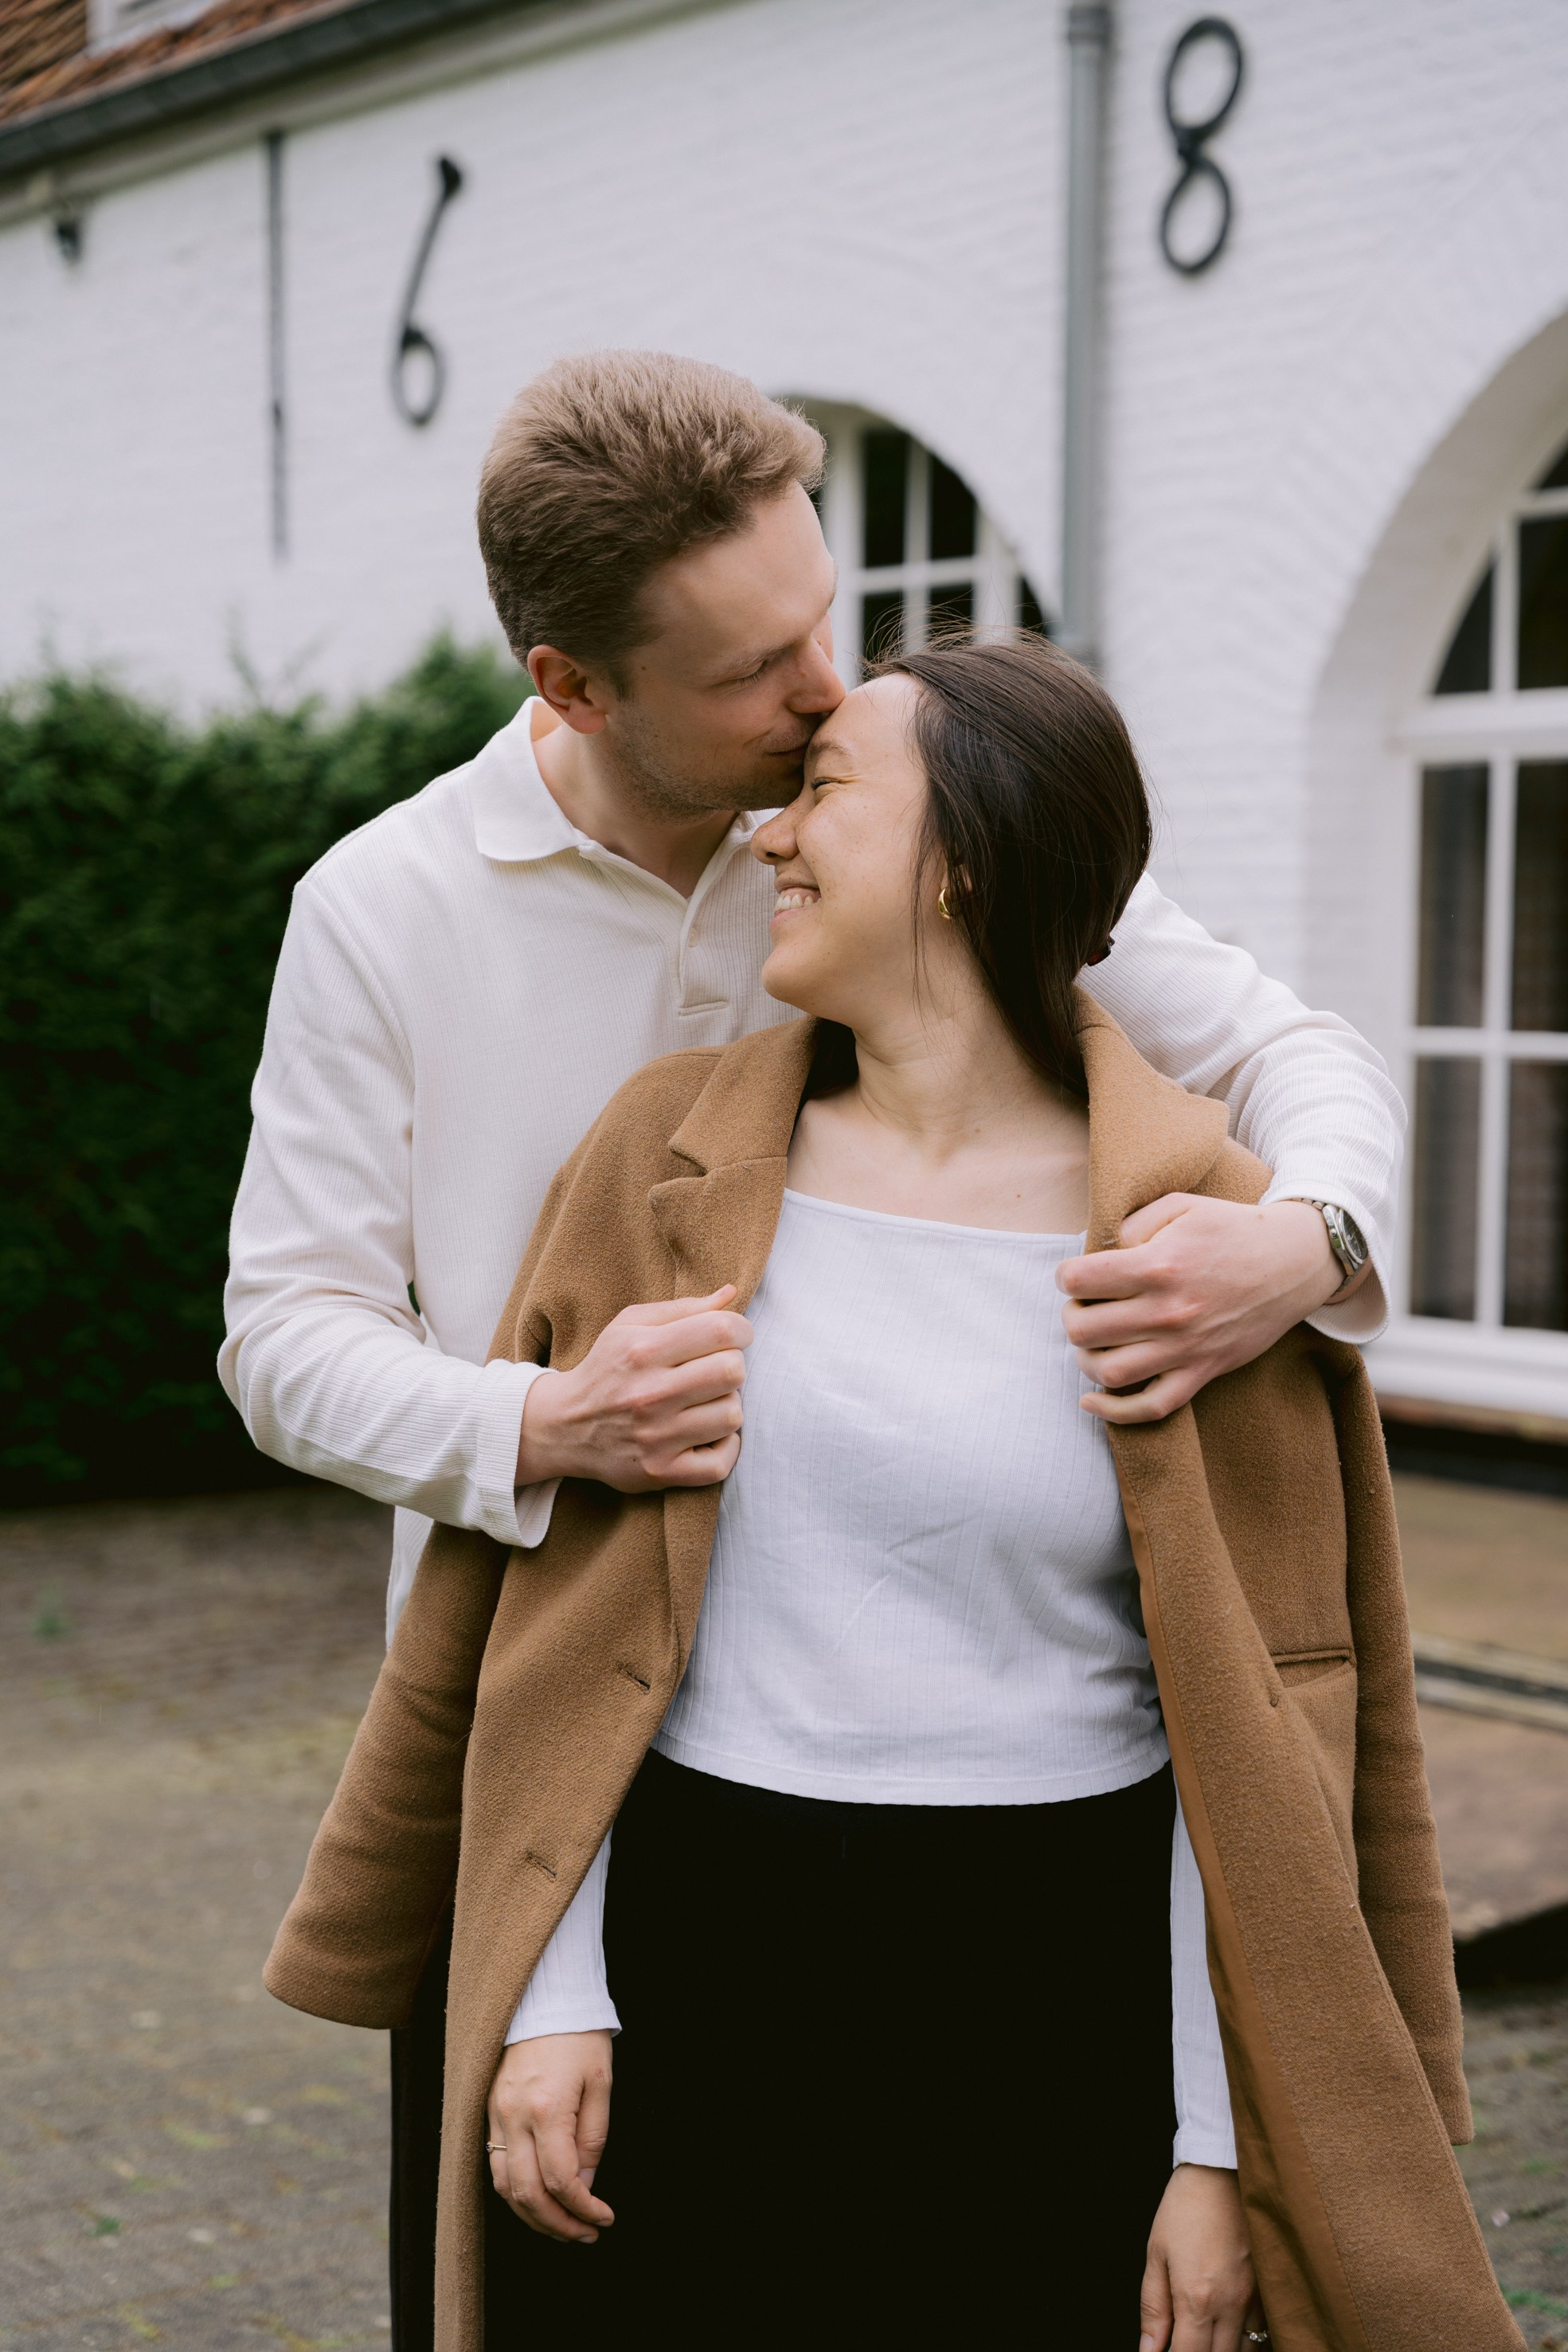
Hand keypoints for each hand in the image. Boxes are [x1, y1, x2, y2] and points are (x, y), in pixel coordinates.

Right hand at [487, 2031, 614, 2242]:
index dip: (583, 2209)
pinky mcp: (488, 2112)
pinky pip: (495, 2166)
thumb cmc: (579, 2036)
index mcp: (548, 2108)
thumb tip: (583, 2186)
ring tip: (563, 2226)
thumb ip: (593, 2139)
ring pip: (504, 2188)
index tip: (604, 2218)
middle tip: (585, 2234)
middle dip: (558, 2225)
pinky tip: (538, 2199)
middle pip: (528, 2194)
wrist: (543, 1999)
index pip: (561, 2180)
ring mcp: (495, 2115)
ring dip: (533, 2217)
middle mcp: (514, 2116)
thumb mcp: (601, 2083)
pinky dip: (515, 2193)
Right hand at [516, 1286, 752, 1490]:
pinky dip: (724, 1448)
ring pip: (732, 1416)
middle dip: (733, 1366)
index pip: (721, 1331)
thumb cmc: (607, 1368)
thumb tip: (732, 1294)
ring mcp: (655, 1437)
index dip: (741, 1330)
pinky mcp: (660, 1471)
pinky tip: (708, 1435)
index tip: (735, 1337)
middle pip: (733, 1372)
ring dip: (726, 1406)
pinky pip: (720, 1462)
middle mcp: (649, 1393)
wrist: (564, 1426)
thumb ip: (683, 1308)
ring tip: (705, 1403)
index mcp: (642, 1349)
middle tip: (716, 1371)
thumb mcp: (631, 1325)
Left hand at [1058, 1196, 1351, 1425]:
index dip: (1066, 1276)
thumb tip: (1094, 1253)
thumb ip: (1131, 1225)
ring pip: (1109, 1372)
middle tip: (1084, 1306)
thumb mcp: (1180, 1206)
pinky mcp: (1203, 1371)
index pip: (1080, 1280)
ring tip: (1093, 1341)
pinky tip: (1093, 1400)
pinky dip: (1116, 1412)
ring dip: (1086, 1359)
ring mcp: (1186, 1347)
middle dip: (1072, 1316)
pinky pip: (1152, 1407)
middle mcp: (1168, 1311)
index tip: (1075, 1276)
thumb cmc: (1232, 1229)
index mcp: (1158, 1265)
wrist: (1293, 1262)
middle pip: (1084, 1329)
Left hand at [1139, 2164, 1259, 2350]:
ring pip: (1245, 2350)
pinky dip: (1246, 2338)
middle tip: (1185, 2341)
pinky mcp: (1268, 2287)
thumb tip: (1148, 2351)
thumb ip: (1153, 2308)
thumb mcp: (1156, 2254)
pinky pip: (1261, 2330)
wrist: (1221, 2171)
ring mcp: (1254, 2297)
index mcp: (1196, 2298)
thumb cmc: (1184, 2209)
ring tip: (1205, 2336)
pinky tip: (1228, 2328)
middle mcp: (1230, 2304)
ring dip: (1223, 2350)